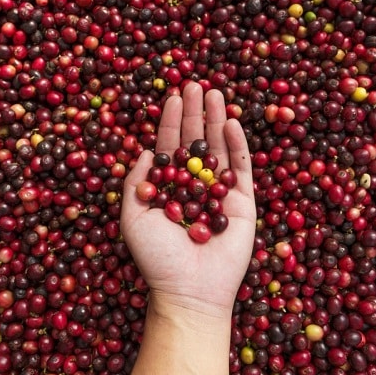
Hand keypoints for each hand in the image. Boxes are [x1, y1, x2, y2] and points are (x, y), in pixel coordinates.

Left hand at [121, 83, 256, 322]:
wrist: (189, 290)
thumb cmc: (157, 259)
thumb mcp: (133, 217)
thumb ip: (137, 182)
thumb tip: (147, 151)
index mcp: (168, 189)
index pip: (169, 148)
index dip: (170, 122)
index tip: (171, 96)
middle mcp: (194, 187)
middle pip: (196, 142)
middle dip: (194, 113)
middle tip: (194, 84)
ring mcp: (219, 194)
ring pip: (219, 149)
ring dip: (216, 120)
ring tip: (214, 92)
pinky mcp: (243, 203)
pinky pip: (240, 169)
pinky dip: (237, 145)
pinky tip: (230, 122)